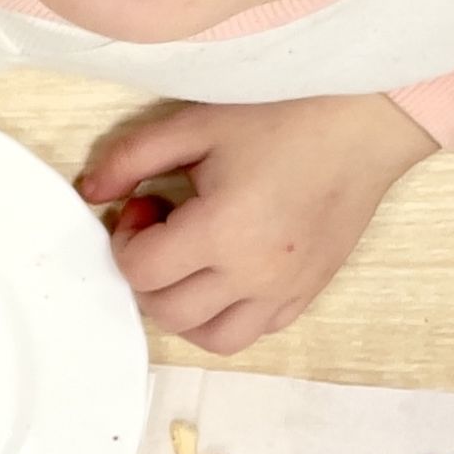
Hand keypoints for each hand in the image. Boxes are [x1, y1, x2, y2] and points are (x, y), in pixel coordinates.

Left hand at [77, 95, 435, 353]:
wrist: (364, 122)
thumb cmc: (283, 114)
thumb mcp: (196, 124)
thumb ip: (131, 157)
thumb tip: (89, 192)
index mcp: (222, 230)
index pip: (140, 271)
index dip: (126, 240)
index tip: (143, 206)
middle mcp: (254, 273)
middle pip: (168, 312)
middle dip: (149, 275)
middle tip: (163, 227)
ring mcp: (286, 290)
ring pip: (213, 339)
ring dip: (185, 309)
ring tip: (191, 262)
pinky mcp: (308, 292)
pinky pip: (256, 331)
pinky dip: (229, 313)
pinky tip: (230, 268)